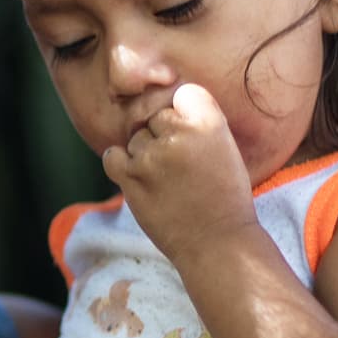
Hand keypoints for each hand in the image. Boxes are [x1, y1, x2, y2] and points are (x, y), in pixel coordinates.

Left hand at [101, 82, 256, 265]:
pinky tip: (139, 177)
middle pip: (157, 117)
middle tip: (182, 167)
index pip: (184, 94)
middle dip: (165, 137)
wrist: (217, 243)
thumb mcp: (225, 147)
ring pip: (137, 138)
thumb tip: (166, 104)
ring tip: (168, 181)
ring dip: (146, 155)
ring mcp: (152, 156)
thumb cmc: (224, 197)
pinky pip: (112, 155)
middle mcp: (179, 134)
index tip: (195, 138)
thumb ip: (199, 121)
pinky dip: (121, 164)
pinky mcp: (131, 178)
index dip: (186, 114)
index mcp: (209, 122)